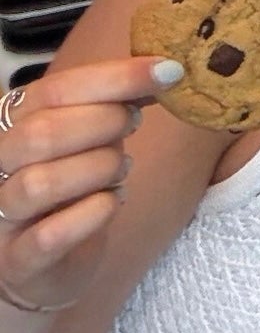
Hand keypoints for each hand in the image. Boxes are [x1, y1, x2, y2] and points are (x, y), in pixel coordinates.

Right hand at [0, 59, 175, 316]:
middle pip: (42, 134)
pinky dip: (93, 214)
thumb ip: (114, 103)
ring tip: (119, 171)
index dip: (116, 78)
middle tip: (133, 126)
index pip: (55, 90)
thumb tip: (165, 70)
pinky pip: (50, 235)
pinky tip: (111, 202)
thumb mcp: (90, 136)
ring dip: (100, 170)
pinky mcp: (16, 261)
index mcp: (11, 126)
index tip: (169, 72)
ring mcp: (0, 218)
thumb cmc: (72, 187)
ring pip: (41, 183)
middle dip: (106, 124)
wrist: (49, 262)